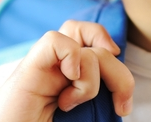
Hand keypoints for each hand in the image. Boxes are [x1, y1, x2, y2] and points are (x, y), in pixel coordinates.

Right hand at [0, 20, 134, 121]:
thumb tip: (122, 110)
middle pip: (96, 42)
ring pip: (79, 38)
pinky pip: (55, 41)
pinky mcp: (27, 71)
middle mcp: (55, 69)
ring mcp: (41, 68)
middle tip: (120, 107)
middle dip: (119, 72)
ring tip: (75, 104)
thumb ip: (94, 110)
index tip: (123, 97)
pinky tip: (65, 91)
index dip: (114, 55)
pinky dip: (71, 60)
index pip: (94, 42)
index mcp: (67, 80)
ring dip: (92, 76)